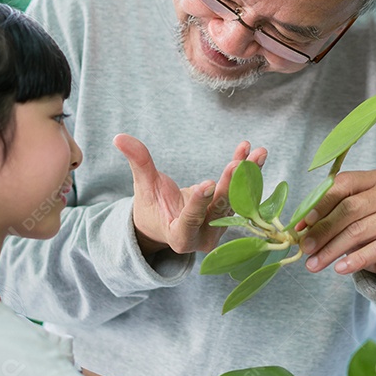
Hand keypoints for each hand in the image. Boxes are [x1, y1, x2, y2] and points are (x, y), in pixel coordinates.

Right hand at [114, 134, 266, 256]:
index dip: (198, 204)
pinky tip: (254, 154)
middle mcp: (204, 238)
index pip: (189, 221)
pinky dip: (248, 174)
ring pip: (236, 201)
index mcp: (179, 237)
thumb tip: (119, 137)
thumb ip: (138, 163)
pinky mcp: (232, 219)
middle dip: (229, 186)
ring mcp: (220, 229)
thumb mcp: (144, 186)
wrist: (170, 223)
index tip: (207, 183)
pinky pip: (243, 195)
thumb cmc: (152, 206)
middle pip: (218, 210)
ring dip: (246, 176)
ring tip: (256, 152)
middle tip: (238, 163)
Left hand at [296, 169, 375, 287]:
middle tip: (305, 247)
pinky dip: (356, 259)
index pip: (343, 184)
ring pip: (360, 230)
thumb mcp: (355, 220)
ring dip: (332, 249)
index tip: (302, 224)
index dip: (319, 204)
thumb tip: (301, 228)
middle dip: (323, 229)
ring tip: (314, 263)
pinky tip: (340, 268)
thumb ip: (331, 218)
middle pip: (350, 208)